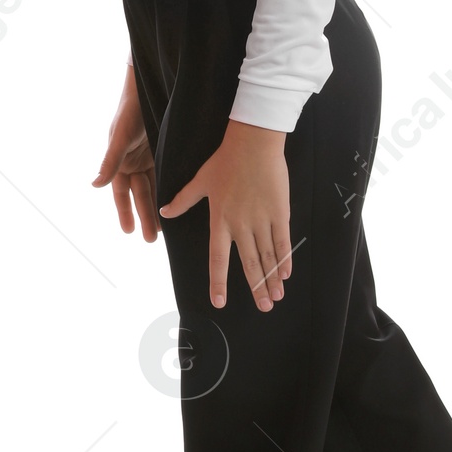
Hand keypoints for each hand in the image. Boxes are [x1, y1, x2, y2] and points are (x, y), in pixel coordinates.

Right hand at [91, 62, 160, 240]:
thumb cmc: (130, 110)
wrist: (151, 87)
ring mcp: (150, 157)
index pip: (121, 193)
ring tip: (165, 229)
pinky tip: (178, 203)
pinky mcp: (164, 151)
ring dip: (159, 207)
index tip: (128, 232)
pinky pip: (167, 175)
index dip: (125, 211)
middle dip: (145, 216)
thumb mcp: (120, 137)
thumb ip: (109, 161)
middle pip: (140, 195)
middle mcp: (133, 162)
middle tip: (150, 239)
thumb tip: (94, 186)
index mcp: (119, 161)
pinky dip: (171, 189)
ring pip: (155, 188)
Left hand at [159, 119, 293, 311]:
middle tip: (264, 309)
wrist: (253, 143)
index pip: (217, 259)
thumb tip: (164, 212)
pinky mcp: (279, 212)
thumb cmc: (224, 161)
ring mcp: (262, 220)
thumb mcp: (199, 181)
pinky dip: (285, 259)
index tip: (219, 302)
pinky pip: (283, 241)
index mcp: (219, 221)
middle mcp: (241, 225)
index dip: (218, 282)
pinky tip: (287, 275)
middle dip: (256, 289)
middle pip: (249, 264)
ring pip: (267, 257)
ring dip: (272, 280)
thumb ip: (183, 201)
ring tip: (276, 298)